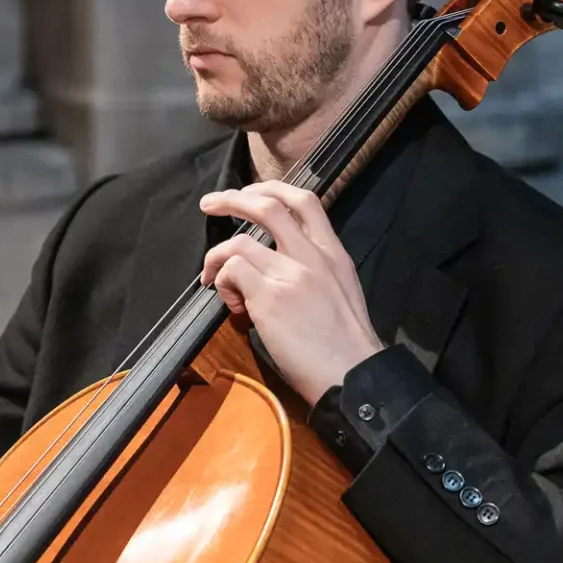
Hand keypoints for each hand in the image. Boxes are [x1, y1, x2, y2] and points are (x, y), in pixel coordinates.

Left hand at [198, 180, 385, 404]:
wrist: (352, 374)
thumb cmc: (346, 344)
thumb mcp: (341, 291)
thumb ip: (315, 270)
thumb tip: (276, 267)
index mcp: (333, 253)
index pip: (304, 201)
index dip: (271, 188)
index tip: (249, 193)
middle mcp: (313, 255)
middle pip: (266, 205)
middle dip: (231, 198)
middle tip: (210, 204)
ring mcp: (290, 274)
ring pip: (238, 242)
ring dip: (217, 258)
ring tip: (216, 282)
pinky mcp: (270, 297)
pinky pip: (231, 271)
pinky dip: (222, 283)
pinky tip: (233, 304)